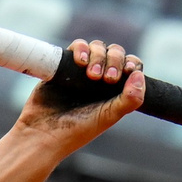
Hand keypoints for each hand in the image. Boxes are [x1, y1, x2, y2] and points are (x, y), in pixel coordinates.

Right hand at [17, 38, 144, 154]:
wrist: (42, 133)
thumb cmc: (76, 131)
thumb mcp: (109, 117)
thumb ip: (130, 99)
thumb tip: (139, 74)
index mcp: (114, 90)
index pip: (131, 67)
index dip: (131, 64)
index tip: (127, 72)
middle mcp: (99, 78)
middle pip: (115, 53)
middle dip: (114, 60)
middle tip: (106, 79)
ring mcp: (80, 71)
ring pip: (97, 47)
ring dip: (98, 55)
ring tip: (90, 74)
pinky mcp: (62, 66)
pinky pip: (76, 47)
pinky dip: (81, 48)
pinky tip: (80, 61)